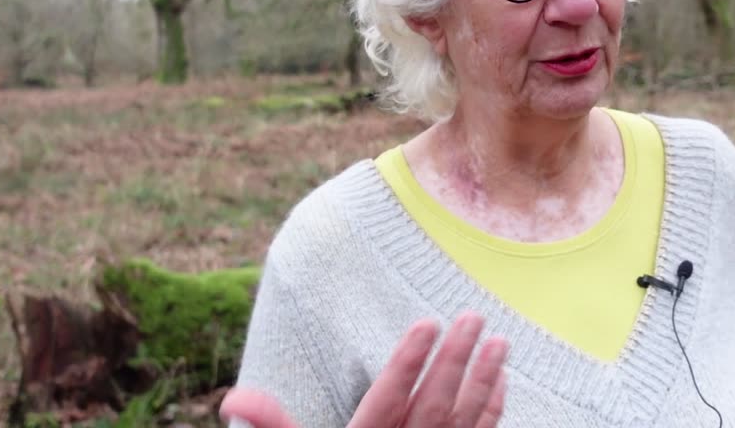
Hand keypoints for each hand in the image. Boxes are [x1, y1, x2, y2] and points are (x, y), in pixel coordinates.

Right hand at [220, 312, 508, 427]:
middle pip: (434, 404)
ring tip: (500, 342)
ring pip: (464, 420)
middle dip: (454, 360)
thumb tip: (233, 398)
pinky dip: (492, 409)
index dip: (407, 362)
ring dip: (483, 379)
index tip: (427, 323)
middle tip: (473, 318)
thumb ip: (274, 425)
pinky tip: (501, 382)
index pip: (387, 400)